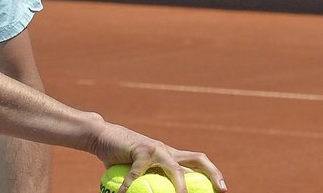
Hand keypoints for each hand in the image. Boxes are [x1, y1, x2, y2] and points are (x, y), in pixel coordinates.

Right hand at [88, 121, 226, 192]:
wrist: (100, 136)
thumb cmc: (117, 156)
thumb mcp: (136, 171)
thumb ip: (148, 181)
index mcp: (170, 155)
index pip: (197, 164)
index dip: (213, 175)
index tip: (222, 190)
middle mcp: (167, 151)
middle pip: (198, 159)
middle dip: (213, 174)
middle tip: (220, 191)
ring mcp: (155, 149)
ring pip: (175, 168)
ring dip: (181, 185)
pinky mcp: (140, 149)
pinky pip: (138, 174)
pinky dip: (129, 187)